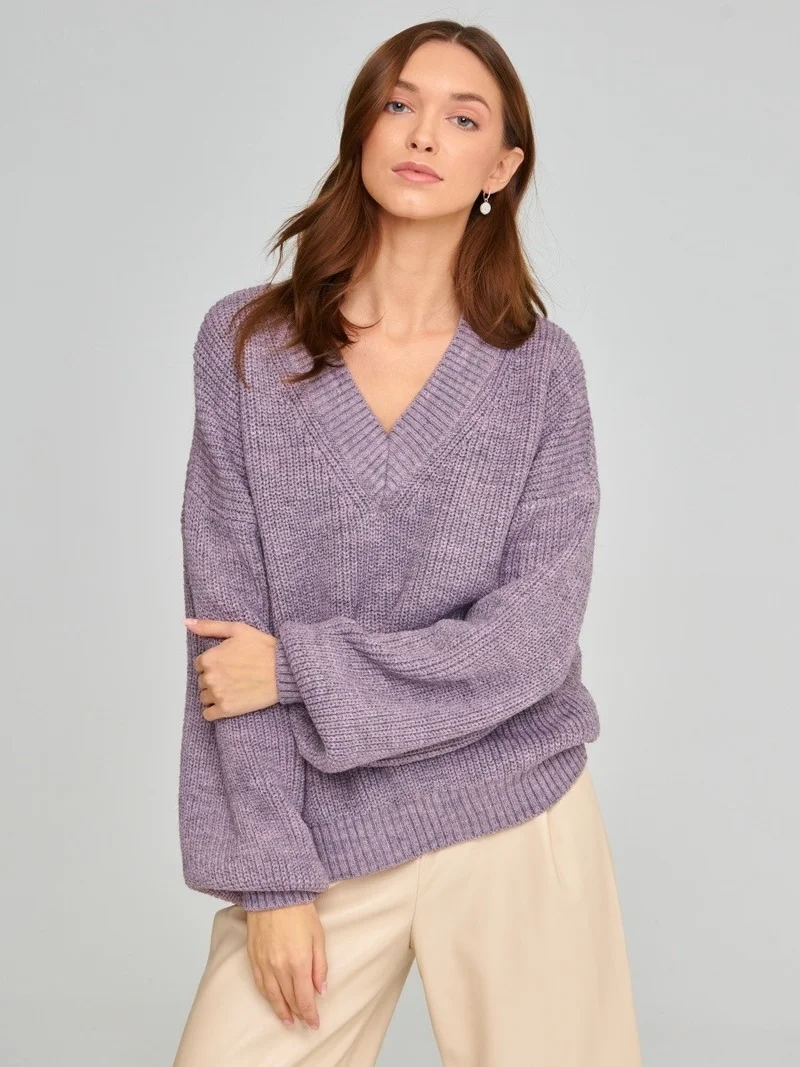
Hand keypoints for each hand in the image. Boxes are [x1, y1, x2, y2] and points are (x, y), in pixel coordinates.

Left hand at [184, 617, 278, 719]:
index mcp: (209, 658)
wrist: (284, 670)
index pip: (199, 665)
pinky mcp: (226, 710)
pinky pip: (208, 715)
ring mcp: (217, 695)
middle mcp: (210, 677)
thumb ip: (209, 626)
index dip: (213, 664)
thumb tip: (186, 623)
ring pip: (204, 698)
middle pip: (202, 682)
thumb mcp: (237, 629)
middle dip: (214, 679)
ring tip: (233, 689)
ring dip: (214, 695)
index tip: (227, 664)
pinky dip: (214, 711)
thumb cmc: (263, 648)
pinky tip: (227, 703)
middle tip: (233, 676)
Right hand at [245, 901, 327, 1029]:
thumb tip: (322, 990)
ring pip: (272, 996)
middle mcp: (279, 967)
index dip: (310, 1014)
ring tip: (288, 1021)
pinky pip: (260, 984)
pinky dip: (267, 996)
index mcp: (299, 962)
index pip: (304, 998)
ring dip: (281, 1011)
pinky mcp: (253, 957)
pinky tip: (272, 1001)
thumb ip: (320, 966)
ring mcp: (264, 963)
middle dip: (298, 1014)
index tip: (314, 1024)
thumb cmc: (300, 910)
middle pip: (289, 999)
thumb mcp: (318, 936)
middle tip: (305, 1025)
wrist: (274, 893)